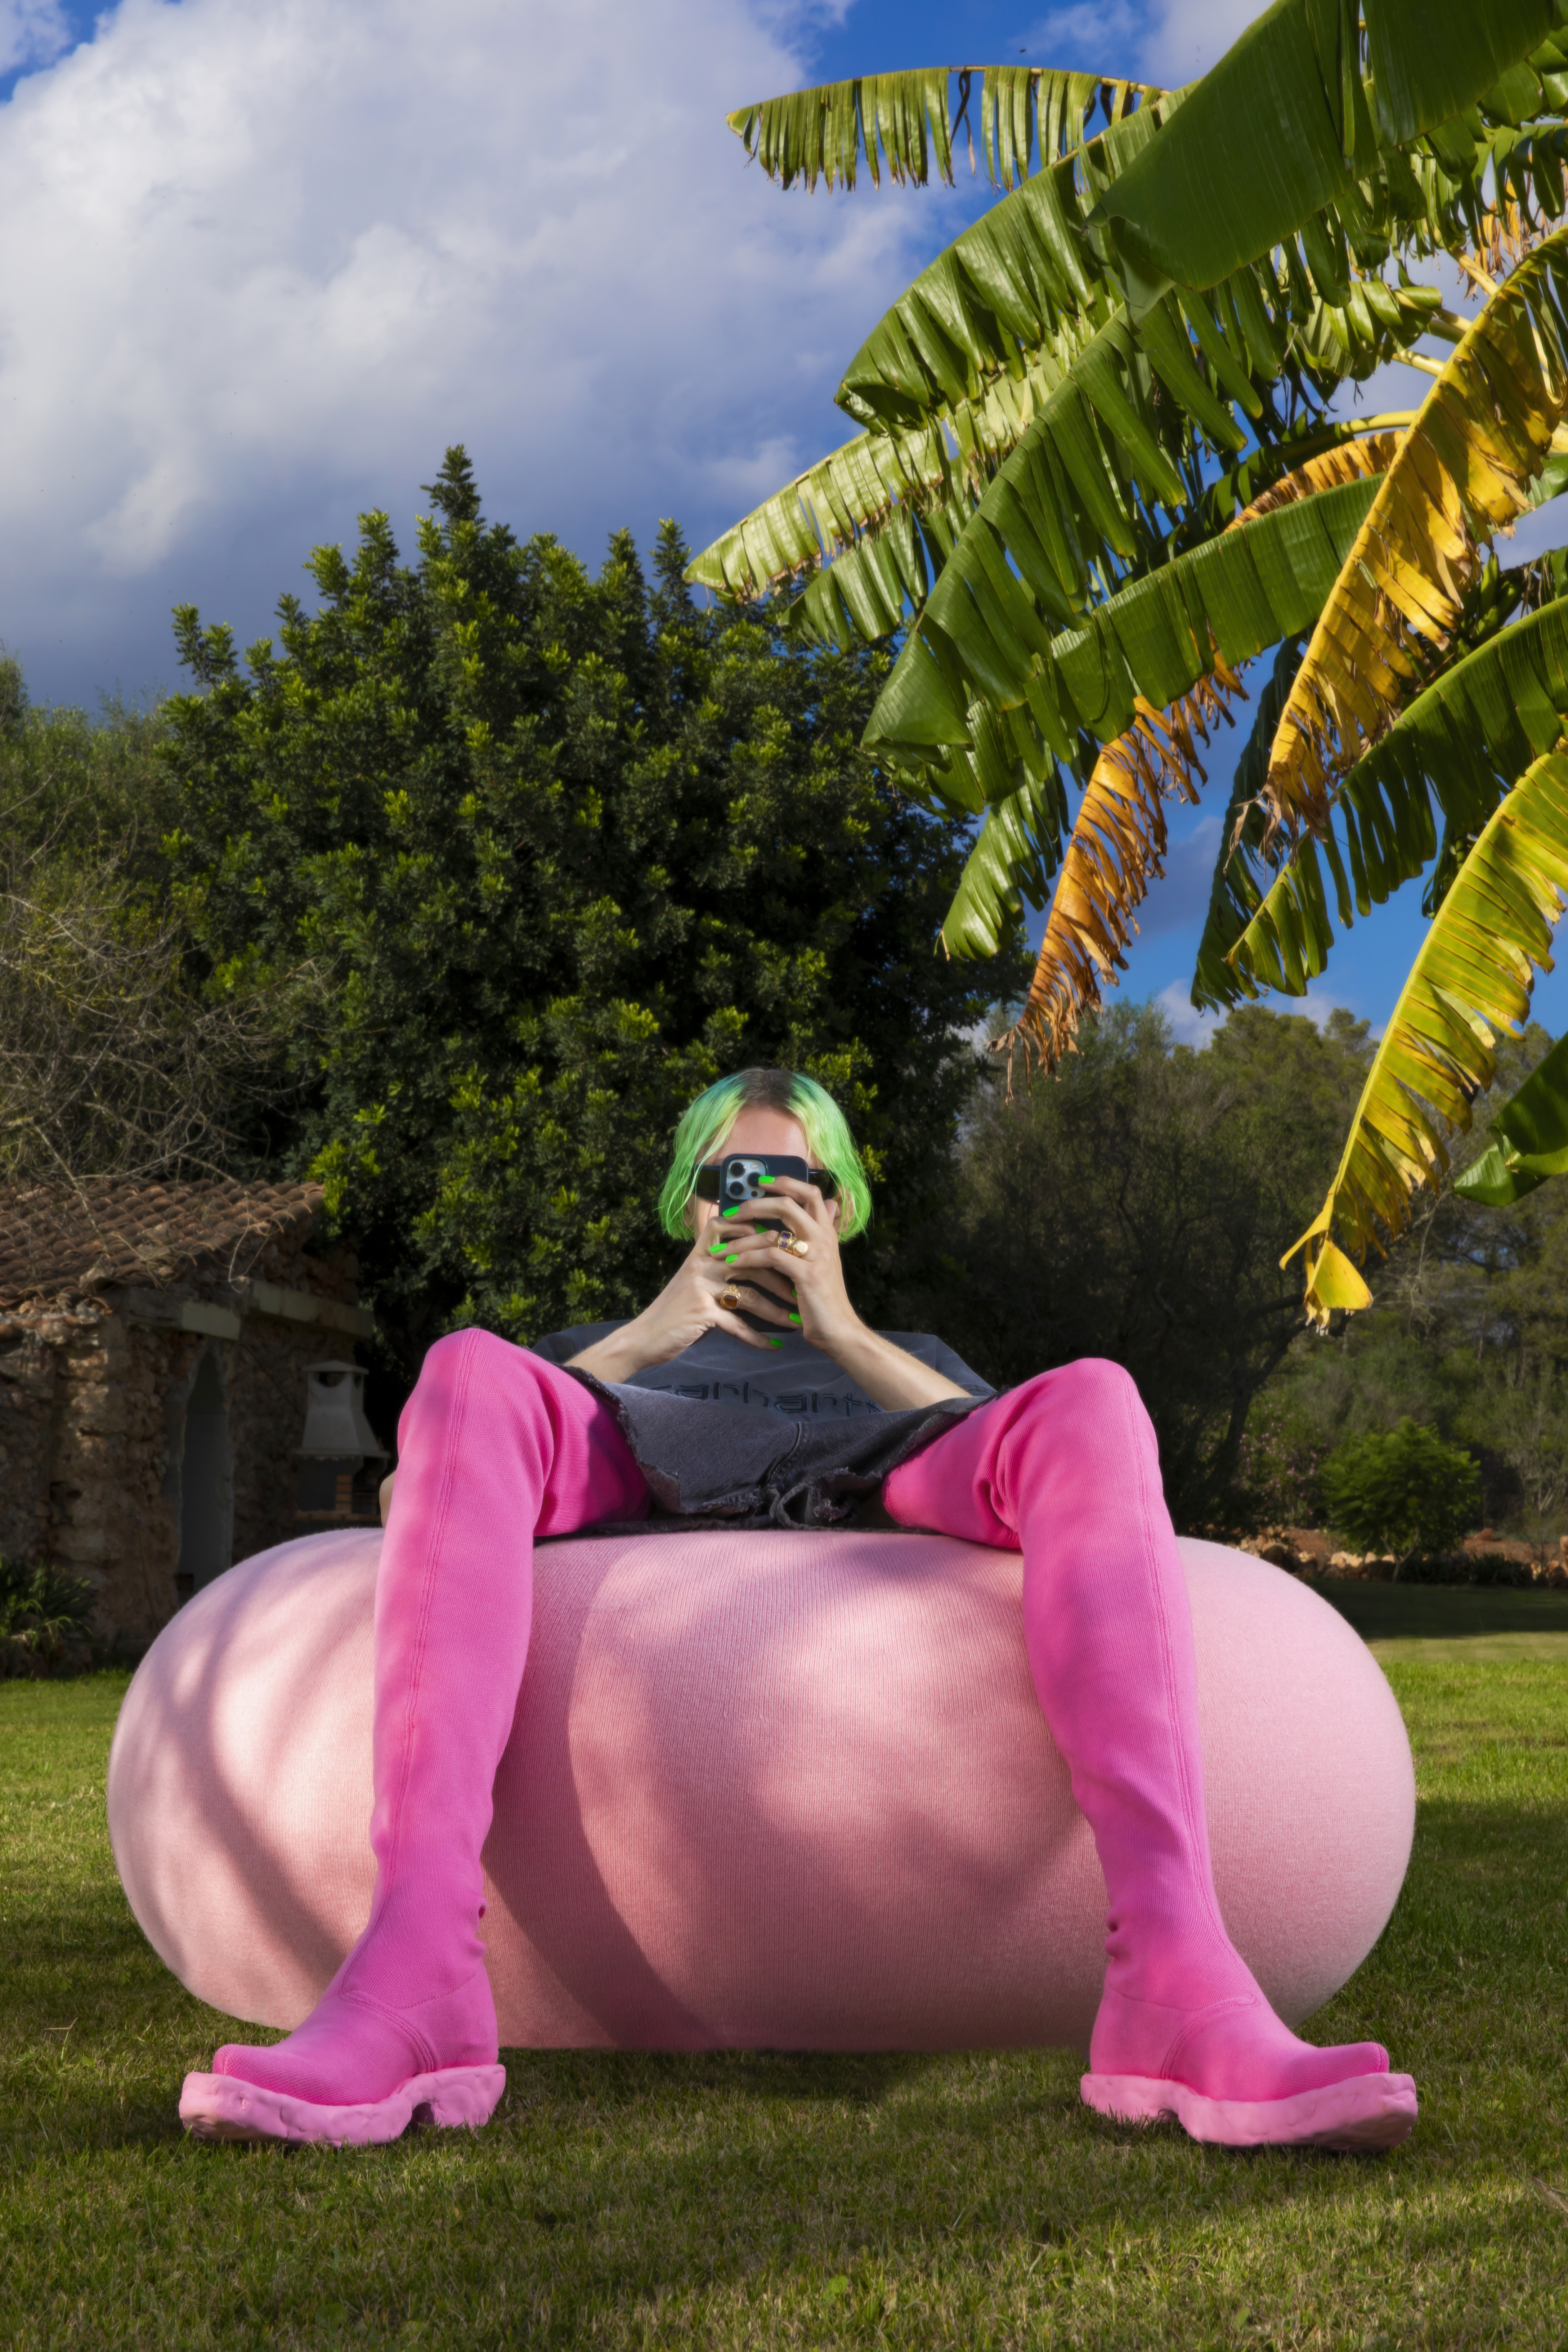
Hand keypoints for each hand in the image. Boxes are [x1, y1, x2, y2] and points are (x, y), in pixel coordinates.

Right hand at [565, 1220, 798, 1381]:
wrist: (645, 1337)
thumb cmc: (677, 1310)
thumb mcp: (697, 1279)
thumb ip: (723, 1265)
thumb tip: (759, 1259)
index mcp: (704, 1250)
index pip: (740, 1228)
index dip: (769, 1235)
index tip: (795, 1249)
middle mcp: (703, 1262)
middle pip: (754, 1259)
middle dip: (784, 1276)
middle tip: (807, 1289)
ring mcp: (701, 1286)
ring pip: (750, 1294)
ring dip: (776, 1311)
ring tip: (796, 1322)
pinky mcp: (701, 1312)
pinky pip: (737, 1324)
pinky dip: (757, 1337)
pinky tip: (774, 1345)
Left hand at [703, 1173, 857, 1356]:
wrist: (839, 1330)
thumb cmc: (822, 1298)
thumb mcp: (823, 1261)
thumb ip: (818, 1234)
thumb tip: (829, 1203)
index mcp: (827, 1233)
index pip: (811, 1193)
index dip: (786, 1182)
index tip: (761, 1182)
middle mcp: (823, 1239)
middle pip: (788, 1204)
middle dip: (754, 1205)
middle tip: (731, 1214)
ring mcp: (817, 1256)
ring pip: (773, 1232)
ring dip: (741, 1239)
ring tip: (721, 1246)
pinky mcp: (806, 1275)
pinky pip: (770, 1257)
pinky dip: (747, 1258)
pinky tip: (732, 1264)